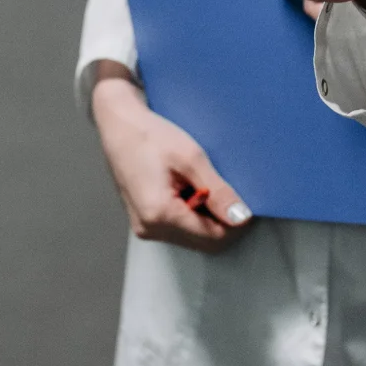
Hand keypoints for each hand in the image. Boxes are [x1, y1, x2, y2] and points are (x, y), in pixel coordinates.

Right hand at [88, 65, 252, 251]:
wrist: (119, 123)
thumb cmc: (148, 134)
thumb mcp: (190, 158)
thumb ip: (218, 192)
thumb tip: (240, 217)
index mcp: (159, 215)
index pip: (213, 237)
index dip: (234, 223)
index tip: (246, 202)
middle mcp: (149, 228)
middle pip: (203, 241)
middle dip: (221, 221)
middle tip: (230, 192)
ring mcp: (145, 226)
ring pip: (192, 236)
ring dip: (207, 217)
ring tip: (206, 185)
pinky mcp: (145, 219)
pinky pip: (179, 227)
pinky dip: (193, 213)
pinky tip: (192, 189)